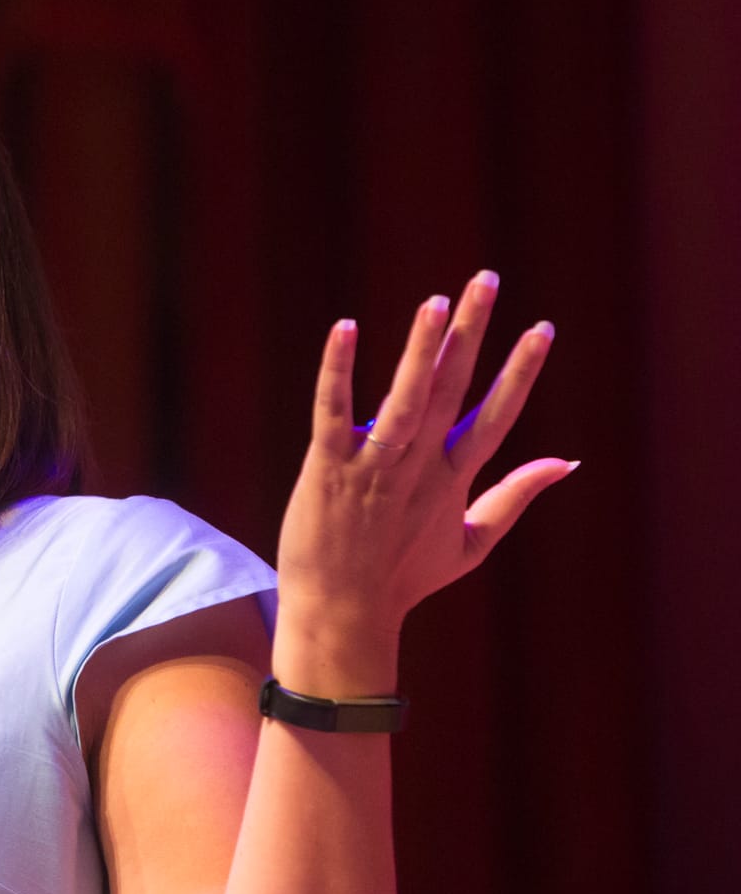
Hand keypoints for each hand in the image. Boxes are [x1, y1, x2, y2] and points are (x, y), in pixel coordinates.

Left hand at [274, 271, 575, 672]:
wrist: (341, 614)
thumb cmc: (401, 578)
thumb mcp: (471, 542)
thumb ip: (515, 496)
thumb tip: (566, 462)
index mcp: (454, 479)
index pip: (496, 415)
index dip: (520, 371)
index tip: (542, 327)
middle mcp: (419, 467)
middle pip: (452, 390)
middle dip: (472, 333)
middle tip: (486, 279)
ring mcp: (374, 467)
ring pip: (404, 398)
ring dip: (421, 349)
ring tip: (438, 302)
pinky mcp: (328, 468)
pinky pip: (335, 411)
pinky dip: (339, 371)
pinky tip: (347, 329)